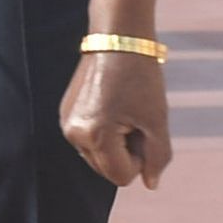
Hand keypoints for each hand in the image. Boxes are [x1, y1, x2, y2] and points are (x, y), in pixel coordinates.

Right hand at [61, 43, 175, 189]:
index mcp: (94, 136)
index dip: (141, 160)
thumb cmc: (142, 77)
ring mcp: (66, 124)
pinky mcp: (65, 115)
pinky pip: (90, 140)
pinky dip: (105, 132)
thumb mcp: (157, 119)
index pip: (121, 177)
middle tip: (136, 117)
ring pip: (99, 157)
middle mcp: (73, 134)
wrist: (118, 38)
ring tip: (124, 110)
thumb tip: (151, 184)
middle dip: (128, 152)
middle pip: (108, 170)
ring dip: (117, 142)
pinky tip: (113, 105)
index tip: (146, 130)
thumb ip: (158, 156)